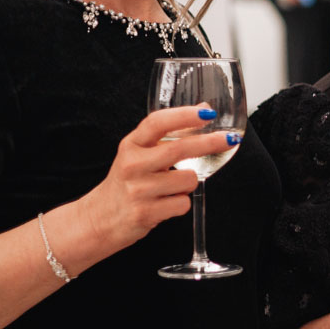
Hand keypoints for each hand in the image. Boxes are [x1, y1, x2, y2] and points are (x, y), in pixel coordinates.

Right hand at [72, 105, 235, 251]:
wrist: (99, 219)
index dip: (184, 115)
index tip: (207, 112)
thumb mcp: (140, 154)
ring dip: (190, 182)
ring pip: (188, 179)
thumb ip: (168, 134)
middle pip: (178, 149)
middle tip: (230, 139)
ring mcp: (138, 190)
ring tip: (172, 187)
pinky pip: (183, 203)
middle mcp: (132, 165)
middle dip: (209, 143)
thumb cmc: (127, 182)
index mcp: (131, 145)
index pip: (156, 123)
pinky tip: (166, 203)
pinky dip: (182, 203)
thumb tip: (203, 109)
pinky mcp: (145, 213)